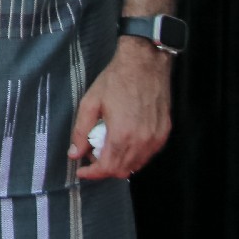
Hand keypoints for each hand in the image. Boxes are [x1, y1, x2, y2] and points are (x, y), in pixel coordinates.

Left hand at [70, 36, 171, 179]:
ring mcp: (156, 138)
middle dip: (104, 170)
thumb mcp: (90, 103)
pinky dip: (134, 156)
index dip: (92, 174)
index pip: (108, 168)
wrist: (145, 64)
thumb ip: (81, 132)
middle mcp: (142, 141)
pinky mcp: (164, 133)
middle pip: (122, 170)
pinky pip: (148, 155)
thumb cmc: (116, 81)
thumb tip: (74, 153)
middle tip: (90, 160)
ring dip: (119, 164)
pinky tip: (122, 145)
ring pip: (136, 165)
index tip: (82, 171)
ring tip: (104, 151)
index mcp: (122, 135)